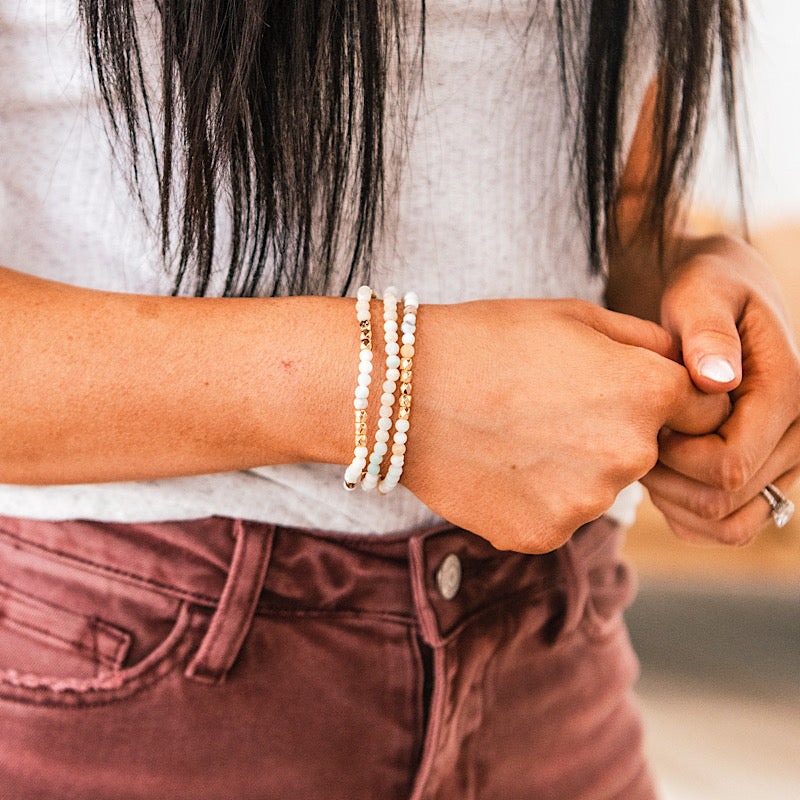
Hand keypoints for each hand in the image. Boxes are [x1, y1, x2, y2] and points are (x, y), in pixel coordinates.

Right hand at [403, 298, 728, 552]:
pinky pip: (560, 514)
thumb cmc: (488, 340)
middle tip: (550, 406)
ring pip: (601, 485)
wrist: (403, 391)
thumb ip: (648, 342)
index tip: (617, 387)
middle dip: (614, 430)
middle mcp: (630, 455)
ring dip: (575, 465)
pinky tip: (500, 464)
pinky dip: (538, 495)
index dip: (662, 394)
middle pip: (648, 450)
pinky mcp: (544, 535)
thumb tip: (685, 370)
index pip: (701, 408)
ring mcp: (587, 503)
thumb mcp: (576, 315)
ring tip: (517, 433)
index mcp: (648, 392)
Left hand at [641, 235, 799, 544]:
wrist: (720, 305)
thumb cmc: (704, 294)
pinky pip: (728, 527)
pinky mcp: (767, 479)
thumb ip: (707, 330)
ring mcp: (787, 463)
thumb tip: (719, 379)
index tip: (644, 421)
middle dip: (670, 477)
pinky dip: (688, 513)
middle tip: (638, 437)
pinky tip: (664, 474)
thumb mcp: (700, 294)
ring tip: (650, 455)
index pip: (730, 464)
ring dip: (678, 501)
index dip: (674, 455)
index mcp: (790, 391)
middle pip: (726, 500)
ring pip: (730, 524)